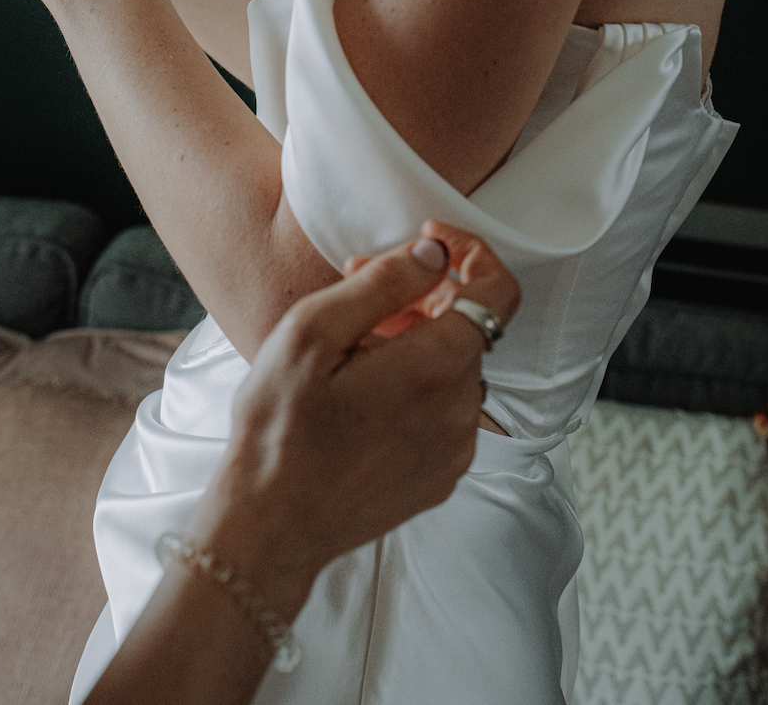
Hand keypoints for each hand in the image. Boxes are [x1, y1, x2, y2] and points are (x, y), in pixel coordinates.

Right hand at [190, 220, 520, 619]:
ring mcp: (455, 450)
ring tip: (351, 339)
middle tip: (358, 281)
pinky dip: (416, 383)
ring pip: (455, 368)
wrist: (270, 527)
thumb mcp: (313, 331)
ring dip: (417, 339)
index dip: (471, 251)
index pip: (498, 290)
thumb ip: (384, 282)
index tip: (429, 240)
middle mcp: (461, 412)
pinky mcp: (441, 476)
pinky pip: (445, 409)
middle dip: (424, 294)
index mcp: (436, 369)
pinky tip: (364, 386)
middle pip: (469, 326)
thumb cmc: (280, 427)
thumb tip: (436, 254)